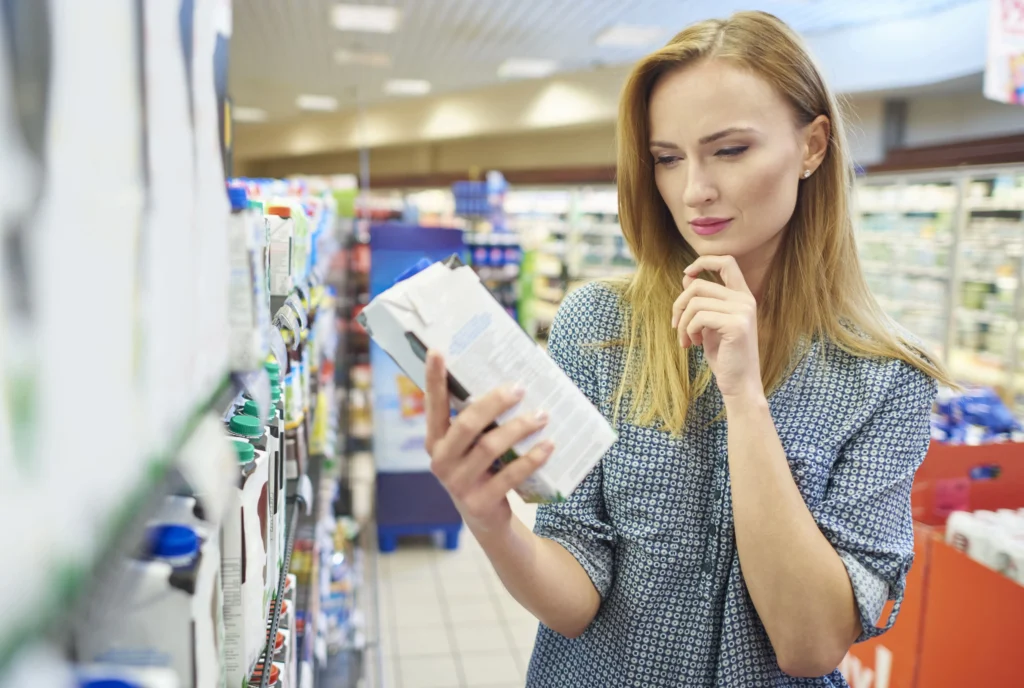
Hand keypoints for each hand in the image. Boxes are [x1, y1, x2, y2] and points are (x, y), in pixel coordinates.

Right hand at [425, 351, 554, 533]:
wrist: (485, 518)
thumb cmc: (482, 468)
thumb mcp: (473, 445)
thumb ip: (481, 420)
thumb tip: (512, 380)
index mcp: (435, 440)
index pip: (433, 405)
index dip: (433, 379)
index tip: (437, 352)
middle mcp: (440, 460)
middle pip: (467, 424)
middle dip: (494, 402)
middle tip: (520, 388)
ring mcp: (458, 484)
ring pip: (489, 447)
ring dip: (519, 428)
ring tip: (543, 415)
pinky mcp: (479, 502)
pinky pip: (509, 476)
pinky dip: (531, 459)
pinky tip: (548, 446)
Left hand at [671, 255, 763, 402]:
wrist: (739, 383)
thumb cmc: (724, 355)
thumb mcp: (709, 324)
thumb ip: (702, 300)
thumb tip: (687, 276)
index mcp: (742, 296)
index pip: (727, 262)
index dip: (704, 261)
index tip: (687, 273)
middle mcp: (745, 300)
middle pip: (698, 285)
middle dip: (679, 305)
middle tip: (676, 327)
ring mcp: (743, 311)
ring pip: (695, 302)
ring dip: (682, 323)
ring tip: (686, 339)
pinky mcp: (736, 325)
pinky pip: (699, 317)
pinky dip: (688, 330)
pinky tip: (693, 344)